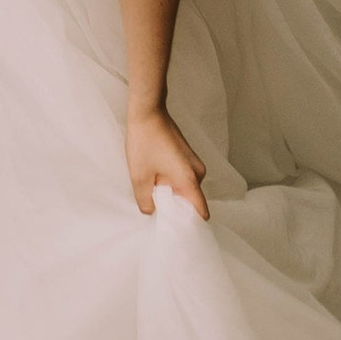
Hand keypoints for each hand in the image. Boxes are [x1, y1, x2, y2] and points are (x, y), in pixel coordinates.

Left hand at [125, 106, 208, 220]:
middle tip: (155, 204)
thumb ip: (146, 201)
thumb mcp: (139, 177)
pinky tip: (154, 174)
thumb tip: (152, 212)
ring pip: (186, 188)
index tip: (175, 228)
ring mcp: (194, 163)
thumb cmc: (144, 142)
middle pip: (191, 201)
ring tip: (151, 185)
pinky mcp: (188, 156)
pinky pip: (183, 177)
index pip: (201, 212)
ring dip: (170, 191)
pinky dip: (171, 181)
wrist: (147, 111)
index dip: (189, 224)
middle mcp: (198, 172)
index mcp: (190, 179)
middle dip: (175, 206)